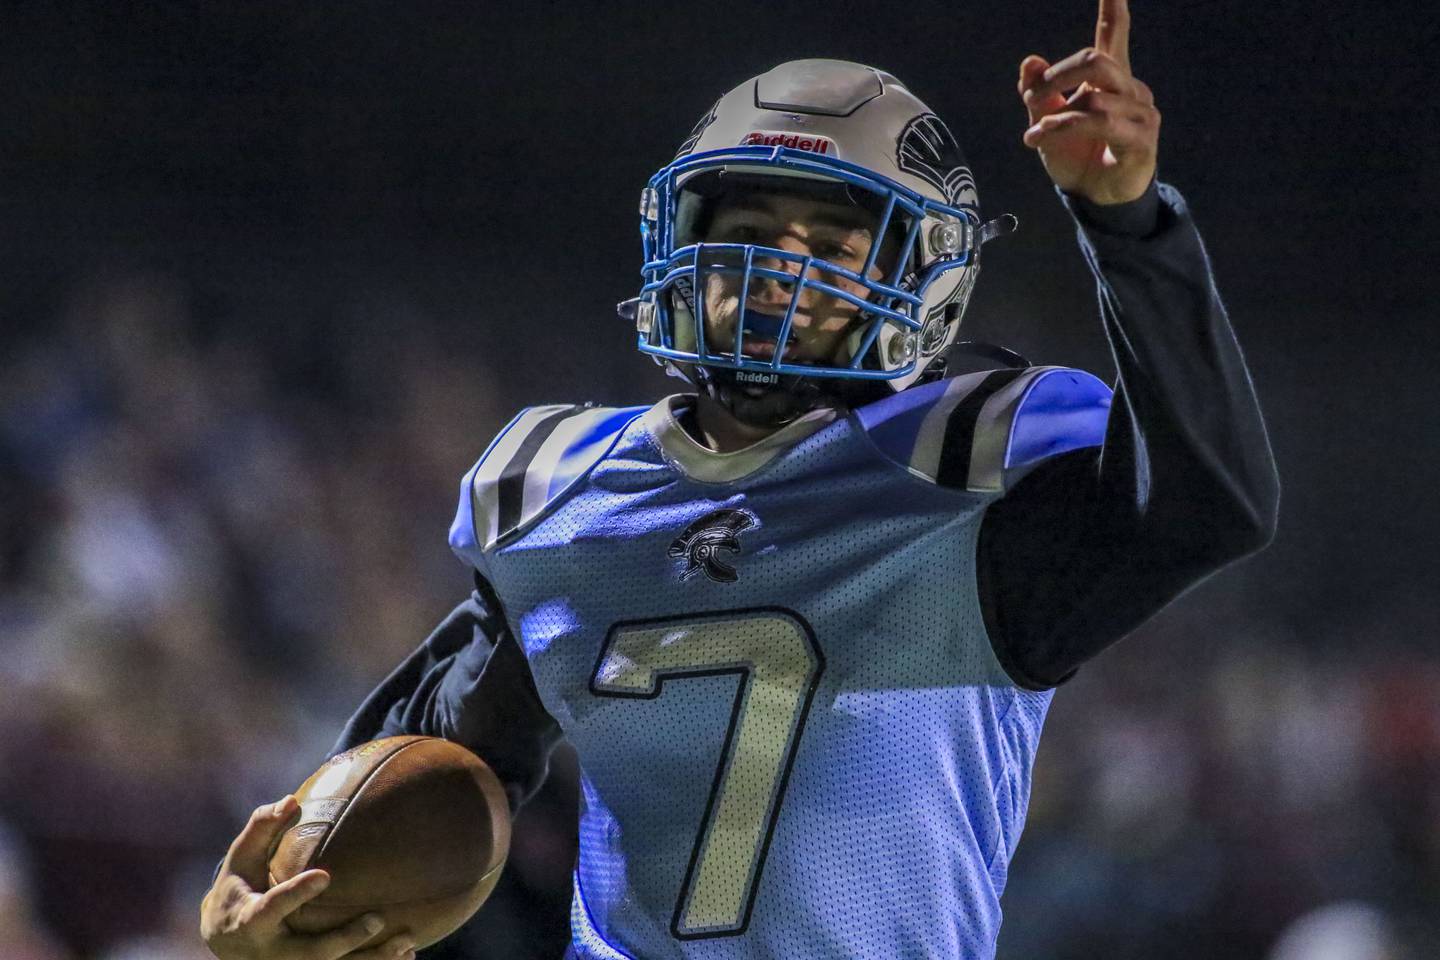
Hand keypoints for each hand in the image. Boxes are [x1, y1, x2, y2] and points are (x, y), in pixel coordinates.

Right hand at [200, 796, 416, 959]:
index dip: (296, 894)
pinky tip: (407, 954)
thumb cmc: (239, 887)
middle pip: (310, 953)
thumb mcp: (241, 858)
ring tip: (406, 942)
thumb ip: (262, 828)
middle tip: (378, 919)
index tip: (325, 876)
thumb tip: (291, 800)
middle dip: (345, 940)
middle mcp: (271, 951)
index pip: (272, 908)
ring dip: (371, 959)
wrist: (226, 940)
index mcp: (250, 920)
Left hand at [1018, 0, 1159, 204]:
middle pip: (1096, 60)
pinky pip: (1100, 122)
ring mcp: (1141, 113)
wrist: (1097, 198)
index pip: (1113, 35)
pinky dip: (1065, 127)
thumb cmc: (1078, 156)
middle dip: (1056, 76)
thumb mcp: (1048, 124)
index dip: (1114, 9)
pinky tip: (1043, 136)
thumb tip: (1029, 61)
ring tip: (1034, 134)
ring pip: (1093, 97)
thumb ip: (1039, 95)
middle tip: (1032, 97)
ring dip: (1055, 115)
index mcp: (1110, 79)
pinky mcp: (1142, 139)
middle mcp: (1130, 88)